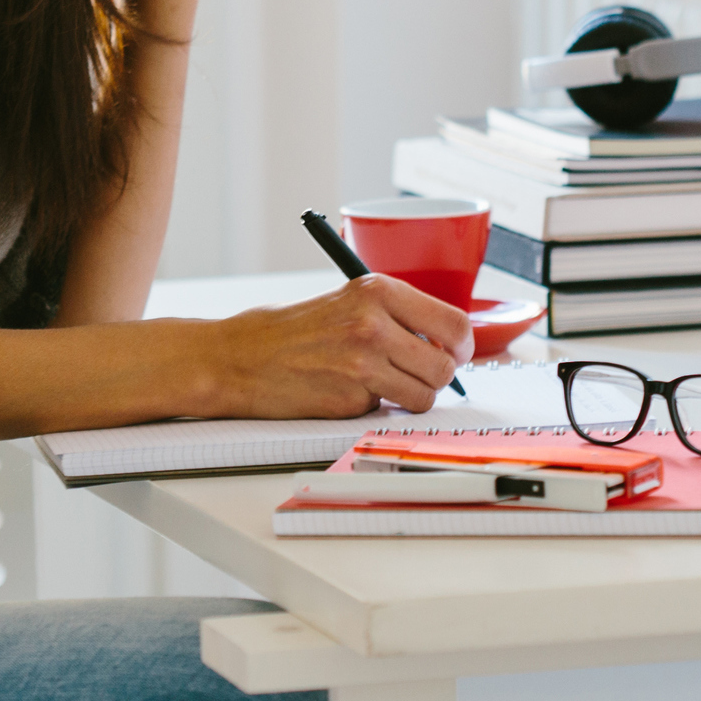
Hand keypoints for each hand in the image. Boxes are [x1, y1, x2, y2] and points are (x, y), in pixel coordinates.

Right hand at [195, 275, 473, 418]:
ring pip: (425, 394)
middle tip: (415, 374)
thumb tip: (446, 343)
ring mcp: (363, 363)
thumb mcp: (347, 301)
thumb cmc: (290, 330)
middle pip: (446, 364)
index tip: (455, 353)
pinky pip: (387, 410)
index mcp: (377, 290)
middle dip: (436, 375)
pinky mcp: (350, 398)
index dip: (461, 346)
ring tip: (381, 384)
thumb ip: (395, 315)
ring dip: (410, 396)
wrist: (239, 357)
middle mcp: (374, 323)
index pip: (455, 323)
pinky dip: (374, 406)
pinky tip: (347, 391)